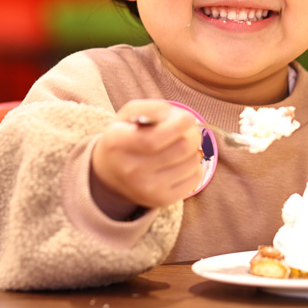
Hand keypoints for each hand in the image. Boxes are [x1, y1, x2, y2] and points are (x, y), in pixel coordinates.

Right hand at [90, 99, 203, 215]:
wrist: (111, 174)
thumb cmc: (126, 137)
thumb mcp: (127, 116)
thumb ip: (149, 107)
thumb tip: (171, 114)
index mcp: (118, 143)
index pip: (154, 138)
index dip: (178, 125)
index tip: (187, 117)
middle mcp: (130, 170)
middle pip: (180, 149)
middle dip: (192, 134)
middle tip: (190, 130)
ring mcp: (146, 189)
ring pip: (191, 163)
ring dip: (194, 150)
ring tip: (183, 146)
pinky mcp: (161, 200)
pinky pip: (194, 179)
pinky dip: (195, 166)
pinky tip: (182, 162)